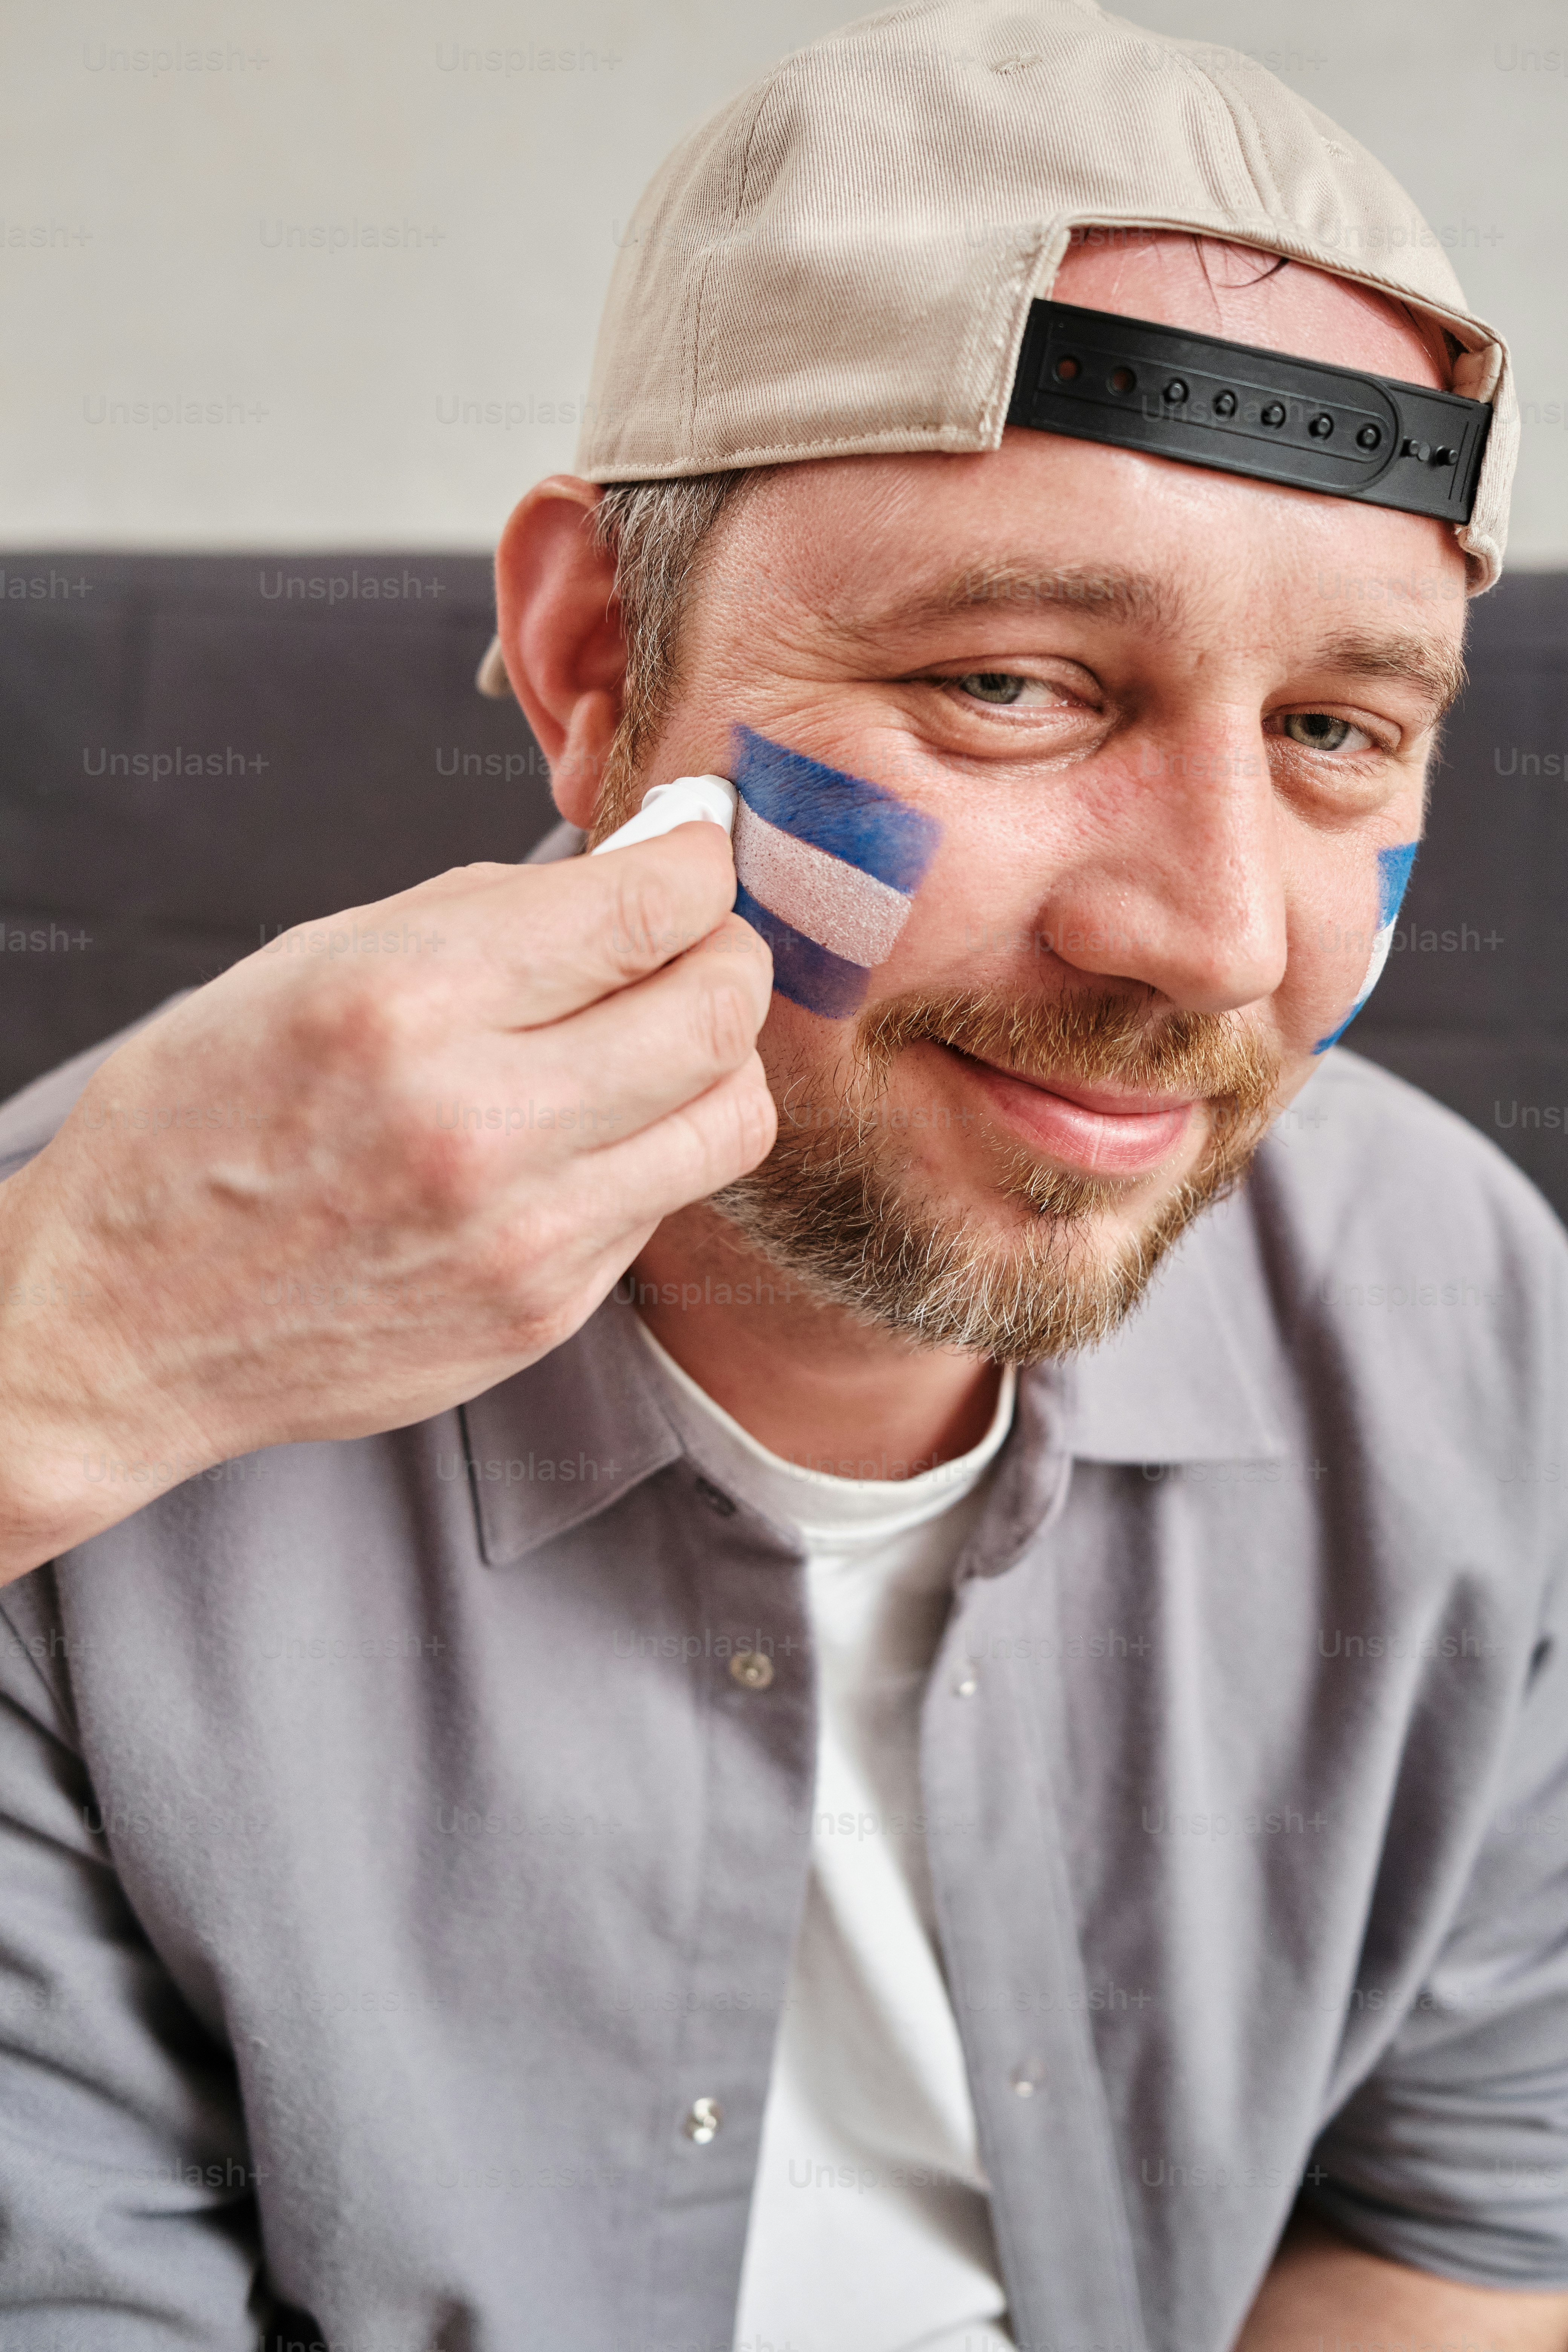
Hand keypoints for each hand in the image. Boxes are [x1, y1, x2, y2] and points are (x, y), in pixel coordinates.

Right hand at [0, 825, 774, 1580]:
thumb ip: (490, 911)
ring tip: (651, 1042)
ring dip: (715, 1060)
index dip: (699, 859)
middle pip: (723, 1008)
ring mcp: (524, 1232)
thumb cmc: (203, 1120)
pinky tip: (576, 1137)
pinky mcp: (543, 1311)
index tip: (691, 850)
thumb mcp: (310, 961)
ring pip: (730, 1116)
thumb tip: (638, 863)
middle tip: (689, 942)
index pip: (650, 906)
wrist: (127, 1320)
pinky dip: (646, 1150)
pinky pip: (663, 1202)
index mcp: (409, 998)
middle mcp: (480, 1119)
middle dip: (728, 950)